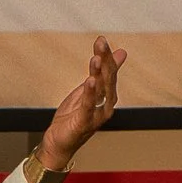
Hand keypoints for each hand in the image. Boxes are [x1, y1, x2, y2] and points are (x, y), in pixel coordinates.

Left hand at [35, 36, 123, 171]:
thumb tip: (121, 52)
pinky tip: (90, 80)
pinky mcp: (85, 122)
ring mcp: (97, 114)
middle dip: (104, 59)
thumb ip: (102, 72)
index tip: (101, 40)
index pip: (109, 72)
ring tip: (96, 58)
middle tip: (101, 43)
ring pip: (101, 91)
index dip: (106, 56)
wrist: (60, 142)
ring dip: (98, 73)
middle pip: (108, 78)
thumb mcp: (87, 89)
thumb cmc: (74, 116)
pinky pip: (89, 106)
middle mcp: (106, 104)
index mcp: (107, 95)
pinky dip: (90, 93)